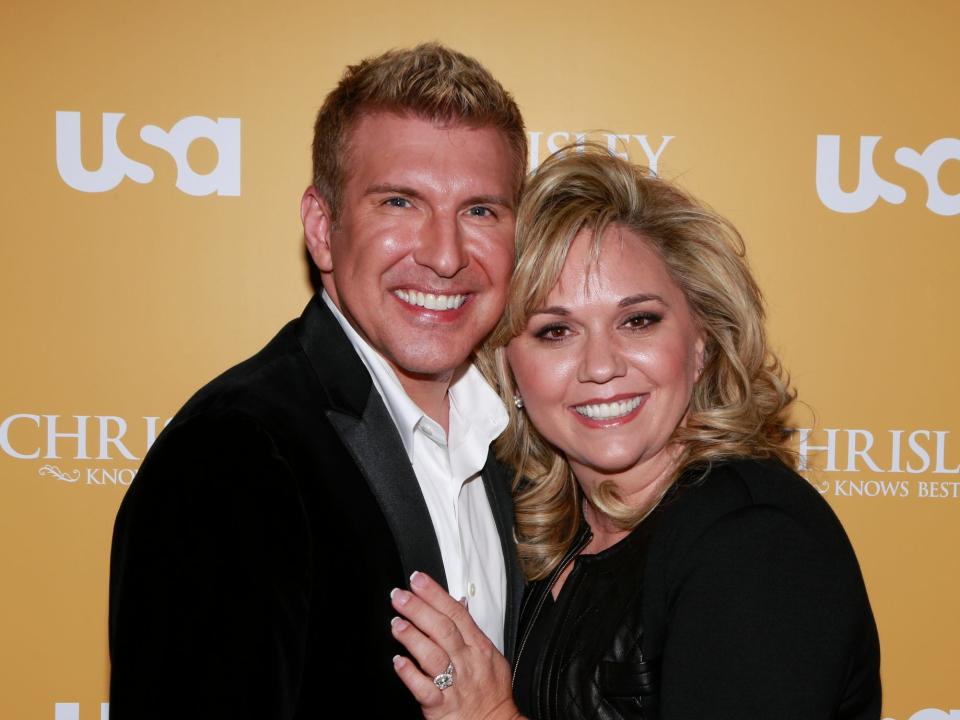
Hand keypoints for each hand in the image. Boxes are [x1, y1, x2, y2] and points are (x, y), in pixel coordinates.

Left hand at [390, 571, 525, 719]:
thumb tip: (459, 602)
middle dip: (419, 609)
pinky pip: (425, 690)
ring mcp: (455, 684)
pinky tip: (398, 662)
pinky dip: (410, 675)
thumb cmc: (492, 692)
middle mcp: (466, 662)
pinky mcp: (442, 706)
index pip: (455, 613)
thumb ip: (471, 628)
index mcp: (478, 646)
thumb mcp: (490, 655)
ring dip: (413, 637)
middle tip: (399, 595)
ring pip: (433, 656)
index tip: (418, 580)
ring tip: (396, 623)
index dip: (435, 594)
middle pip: (443, 629)